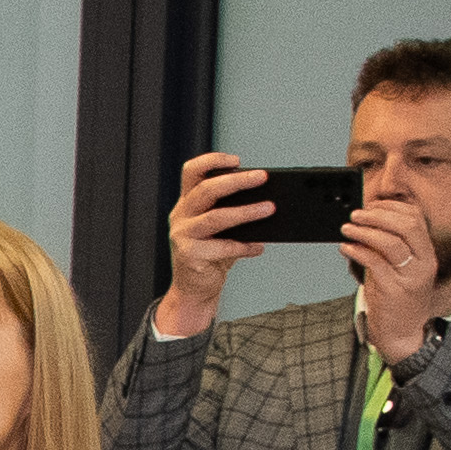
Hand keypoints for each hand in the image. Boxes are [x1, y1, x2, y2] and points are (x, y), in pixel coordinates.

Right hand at [153, 152, 271, 336]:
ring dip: (246, 212)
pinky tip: (258, 246)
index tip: (237, 160)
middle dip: (237, 181)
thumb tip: (266, 200)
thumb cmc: (209, 255)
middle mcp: (181, 216)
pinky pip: (222, 248)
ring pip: (216, 217)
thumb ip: (232, 211)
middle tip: (262, 177)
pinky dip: (244, 246)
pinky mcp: (189, 256)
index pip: (192, 172)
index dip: (212, 161)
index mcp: (187, 203)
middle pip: (207, 190)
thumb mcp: (218, 228)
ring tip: (269, 208)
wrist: (194, 289)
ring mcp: (183, 236)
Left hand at [338, 195, 437, 361]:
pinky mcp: (393, 290)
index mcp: (427, 254)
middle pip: (406, 225)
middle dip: (378, 215)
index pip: (415, 219)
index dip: (391, 207)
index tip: (371, 206)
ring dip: (364, 231)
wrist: (401, 334)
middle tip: (356, 215)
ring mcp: (409, 277)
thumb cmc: (398, 300)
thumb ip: (390, 247)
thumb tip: (368, 222)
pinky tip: (346, 247)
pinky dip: (357, 251)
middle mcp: (423, 263)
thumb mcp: (400, 269)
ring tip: (347, 228)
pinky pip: (374, 263)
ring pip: (390, 242)